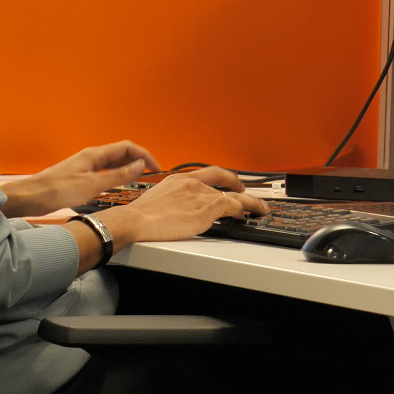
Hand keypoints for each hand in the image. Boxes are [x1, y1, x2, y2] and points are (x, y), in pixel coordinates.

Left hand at [0, 140, 158, 217]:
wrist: (33, 196)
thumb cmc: (58, 190)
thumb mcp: (93, 185)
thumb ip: (118, 176)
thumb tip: (140, 165)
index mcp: (95, 155)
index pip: (126, 147)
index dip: (144, 155)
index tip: (156, 168)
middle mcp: (91, 157)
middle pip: (121, 153)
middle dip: (138, 160)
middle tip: (151, 174)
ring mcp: (86, 166)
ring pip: (113, 163)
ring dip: (128, 169)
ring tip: (140, 180)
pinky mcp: (81, 177)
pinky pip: (104, 172)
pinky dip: (116, 176)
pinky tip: (118, 185)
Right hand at [107, 171, 268, 244]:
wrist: (136, 220)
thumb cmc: (141, 215)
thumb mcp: (158, 200)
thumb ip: (172, 200)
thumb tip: (175, 210)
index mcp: (178, 179)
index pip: (205, 174)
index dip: (219, 178)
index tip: (224, 182)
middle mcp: (191, 182)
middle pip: (222, 177)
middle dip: (237, 182)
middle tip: (244, 189)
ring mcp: (200, 194)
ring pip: (233, 193)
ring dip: (249, 201)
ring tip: (258, 207)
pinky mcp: (206, 208)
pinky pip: (232, 205)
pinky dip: (243, 209)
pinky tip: (245, 215)